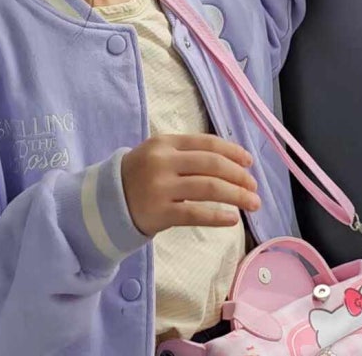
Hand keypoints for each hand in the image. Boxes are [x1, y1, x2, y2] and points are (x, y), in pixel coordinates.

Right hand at [122, 134, 258, 235]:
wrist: (107, 201)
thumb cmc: (140, 175)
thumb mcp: (158, 154)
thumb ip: (187, 153)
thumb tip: (230, 161)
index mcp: (166, 143)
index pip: (207, 143)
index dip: (232, 151)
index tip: (249, 162)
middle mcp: (164, 161)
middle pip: (212, 165)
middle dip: (238, 175)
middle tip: (254, 186)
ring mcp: (161, 187)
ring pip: (208, 188)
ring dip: (236, 195)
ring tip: (253, 203)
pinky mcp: (160, 212)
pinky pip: (195, 213)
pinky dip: (217, 216)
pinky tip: (233, 219)